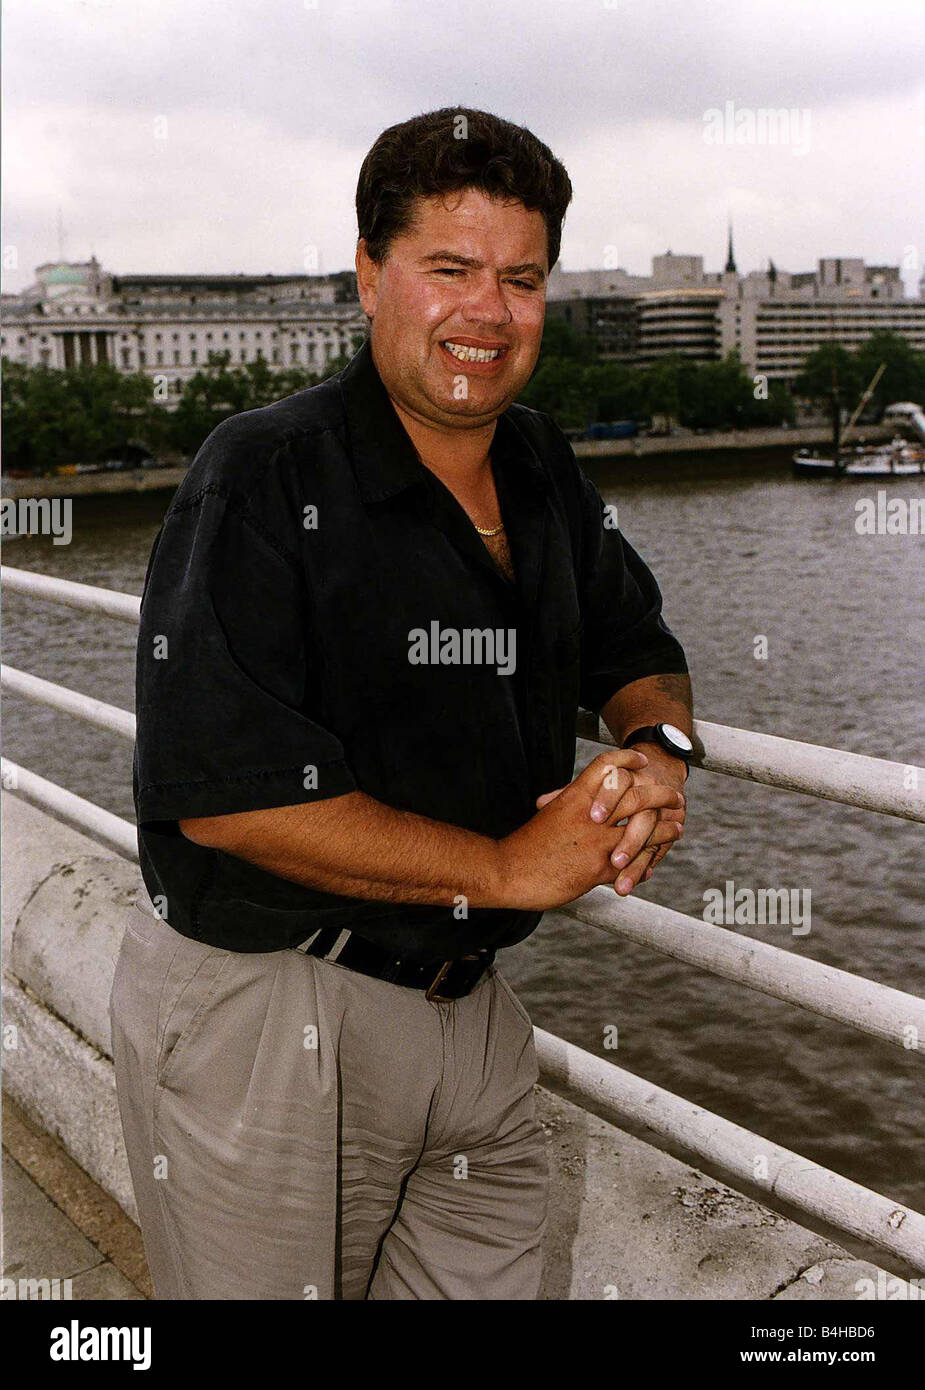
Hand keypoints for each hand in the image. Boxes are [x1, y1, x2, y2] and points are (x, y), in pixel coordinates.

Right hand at [499, 749, 684, 910]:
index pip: (608, 766)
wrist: (507, 872)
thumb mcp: (546, 816)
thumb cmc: (523, 846)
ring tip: (678, 827)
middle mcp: (590, 816)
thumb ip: (558, 806)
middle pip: (637, 794)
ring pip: (644, 830)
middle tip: (675, 796)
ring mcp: (597, 842)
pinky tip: (655, 863)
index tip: (643, 760)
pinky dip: (648, 861)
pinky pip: (634, 863)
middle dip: (661, 794)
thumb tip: (554, 799)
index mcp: (575, 797)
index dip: (628, 759)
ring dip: (666, 829)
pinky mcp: (599, 869)